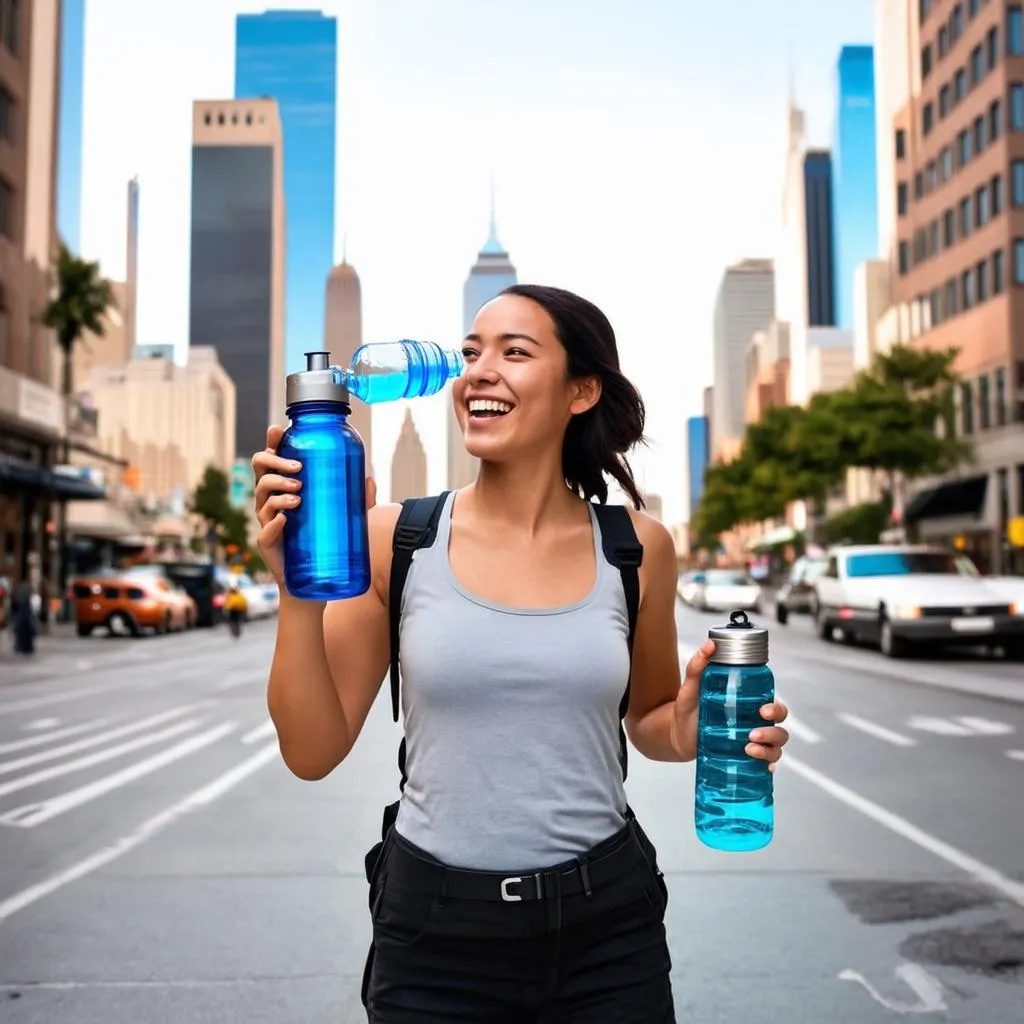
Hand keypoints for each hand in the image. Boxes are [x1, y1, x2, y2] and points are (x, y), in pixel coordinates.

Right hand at [251, 425, 376, 585]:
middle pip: (260, 471)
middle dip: (276, 464)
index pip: (272, 460)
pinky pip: (265, 530)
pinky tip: (285, 519)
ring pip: (261, 496)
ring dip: (278, 489)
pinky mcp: (268, 543)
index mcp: (283, 488)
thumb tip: (369, 478)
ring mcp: (267, 521)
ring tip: (299, 494)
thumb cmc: (323, 542)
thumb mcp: (343, 517)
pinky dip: (274, 522)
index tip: (278, 431)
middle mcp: (270, 500)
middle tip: (300, 470)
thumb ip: (357, 499)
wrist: (312, 582)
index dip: (271, 443)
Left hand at [673, 640, 789, 770]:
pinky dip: (769, 768)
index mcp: (749, 705)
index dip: (777, 709)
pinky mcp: (745, 760)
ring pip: (776, 748)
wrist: (675, 736)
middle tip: (752, 733)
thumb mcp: (691, 688)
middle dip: (773, 732)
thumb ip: (698, 666)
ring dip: (769, 750)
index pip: (775, 705)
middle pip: (781, 728)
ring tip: (747, 748)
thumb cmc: (687, 710)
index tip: (763, 711)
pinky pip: (767, 766)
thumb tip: (709, 645)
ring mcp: (752, 743)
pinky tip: (762, 768)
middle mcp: (755, 724)